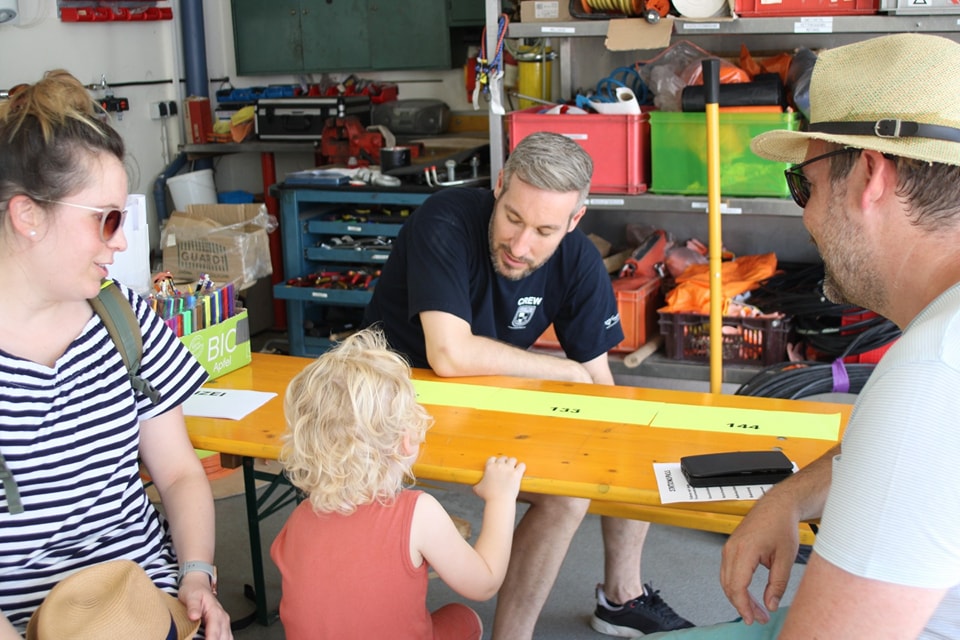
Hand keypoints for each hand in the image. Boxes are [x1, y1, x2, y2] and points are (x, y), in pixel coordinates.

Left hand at [178, 573, 232, 638]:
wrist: (198, 586)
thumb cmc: (194, 591)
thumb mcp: (191, 596)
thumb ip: (193, 606)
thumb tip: (194, 616)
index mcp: (215, 611)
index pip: (215, 629)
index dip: (211, 639)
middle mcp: (222, 618)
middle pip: (223, 637)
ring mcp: (224, 623)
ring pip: (227, 638)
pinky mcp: (222, 627)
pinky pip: (226, 638)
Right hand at [473, 456, 525, 501]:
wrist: (499, 500)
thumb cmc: (488, 495)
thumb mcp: (478, 489)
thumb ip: (477, 485)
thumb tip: (475, 487)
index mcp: (489, 467)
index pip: (492, 458)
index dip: (494, 461)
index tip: (496, 465)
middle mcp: (499, 465)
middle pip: (503, 458)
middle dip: (504, 462)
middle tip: (505, 467)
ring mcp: (509, 469)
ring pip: (513, 459)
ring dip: (513, 463)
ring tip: (513, 468)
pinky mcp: (517, 474)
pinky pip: (522, 465)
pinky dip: (522, 467)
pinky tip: (520, 470)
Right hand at [720, 495, 799, 624]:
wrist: (776, 506)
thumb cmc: (781, 525)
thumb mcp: (785, 558)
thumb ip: (777, 584)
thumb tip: (770, 603)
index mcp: (745, 550)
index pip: (738, 586)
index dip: (744, 606)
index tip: (753, 618)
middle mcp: (732, 549)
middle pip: (729, 586)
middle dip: (742, 605)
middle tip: (758, 617)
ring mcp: (729, 548)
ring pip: (726, 580)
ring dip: (738, 597)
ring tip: (755, 609)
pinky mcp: (730, 548)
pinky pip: (727, 572)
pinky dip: (736, 586)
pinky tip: (748, 594)